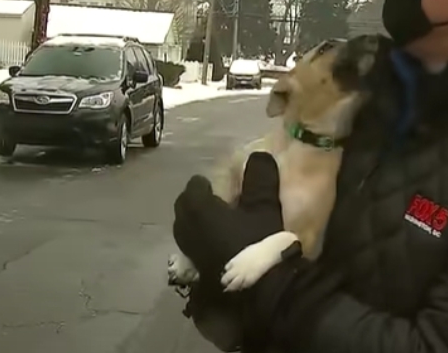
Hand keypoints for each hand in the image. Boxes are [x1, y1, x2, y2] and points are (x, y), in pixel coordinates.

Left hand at [172, 152, 284, 280]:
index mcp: (200, 211)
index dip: (200, 184)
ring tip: (213, 222)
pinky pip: (194, 250)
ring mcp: (192, 255)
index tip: (209, 181)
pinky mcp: (199, 274)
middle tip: (208, 199)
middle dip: (193, 203)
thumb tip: (259, 155)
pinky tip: (218, 246)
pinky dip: (201, 243)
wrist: (258, 291)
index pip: (192, 190)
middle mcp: (188, 231)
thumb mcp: (264, 206)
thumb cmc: (258, 243)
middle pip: (183, 212)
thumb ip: (260, 178)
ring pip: (186, 233)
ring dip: (195, 225)